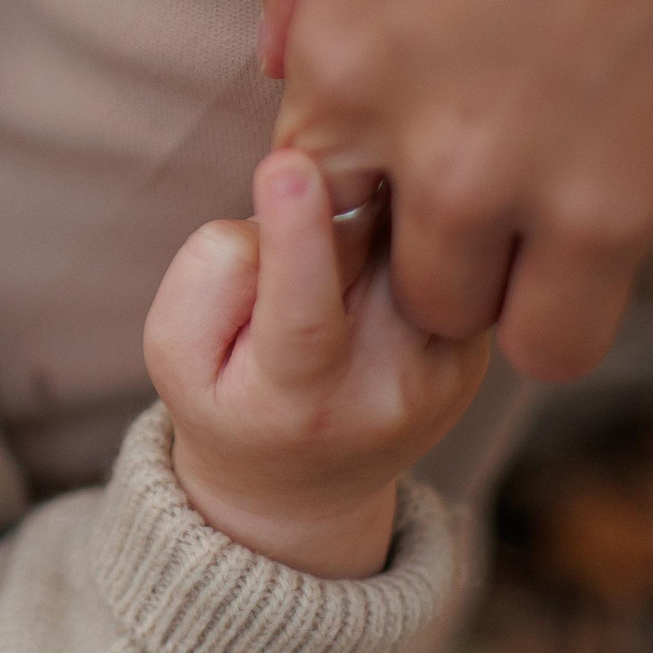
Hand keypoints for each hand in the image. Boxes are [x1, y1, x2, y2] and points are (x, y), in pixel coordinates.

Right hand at [145, 151, 490, 578]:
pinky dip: (393, 249)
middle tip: (285, 261)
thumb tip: (292, 197)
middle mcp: (388, 392)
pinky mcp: (477, 345)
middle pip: (355, 246)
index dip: (295, 238)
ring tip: (332, 282)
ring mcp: (447, 369)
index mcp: (299, 403)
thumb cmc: (225, 402)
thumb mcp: (175, 356)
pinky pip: (437, 252)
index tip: (286, 165)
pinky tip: (369, 290)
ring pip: (403, 237)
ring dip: (360, 229)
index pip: (301, 315)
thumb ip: (211, 274)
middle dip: (316, 218)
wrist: (309, 487)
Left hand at [258, 0, 652, 383]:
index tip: (411, 143)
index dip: (361, 184)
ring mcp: (608, 193)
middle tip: (511, 170)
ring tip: (593, 195)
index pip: (317, 208)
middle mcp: (465, 164)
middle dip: (456, 248)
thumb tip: (278, 54)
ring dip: (559, 283)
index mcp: (357, 77)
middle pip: (430, 292)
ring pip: (553, 340)